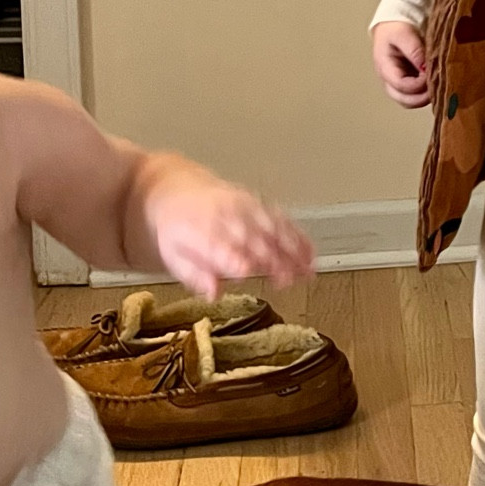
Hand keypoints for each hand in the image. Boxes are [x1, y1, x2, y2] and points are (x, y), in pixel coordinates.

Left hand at [141, 163, 315, 300]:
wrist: (179, 192)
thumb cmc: (178, 231)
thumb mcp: (174, 257)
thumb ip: (195, 277)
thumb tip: (214, 293)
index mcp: (200, 231)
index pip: (220, 247)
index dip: (235, 259)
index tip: (249, 271)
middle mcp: (225, 216)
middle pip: (252, 238)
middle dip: (271, 258)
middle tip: (288, 280)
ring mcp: (245, 207)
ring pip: (272, 227)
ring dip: (292, 248)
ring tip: (308, 270)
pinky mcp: (258, 203)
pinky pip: (282, 217)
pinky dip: (298, 235)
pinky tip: (310, 252)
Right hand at [373, 20, 431, 108]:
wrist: (392, 26)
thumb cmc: (395, 29)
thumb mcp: (403, 34)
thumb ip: (415, 51)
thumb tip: (425, 68)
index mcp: (385, 68)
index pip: (401, 85)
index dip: (419, 84)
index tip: (431, 74)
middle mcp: (389, 81)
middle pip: (405, 100)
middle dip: (423, 97)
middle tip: (439, 86)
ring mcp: (397, 85)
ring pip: (411, 101)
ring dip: (425, 97)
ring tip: (439, 85)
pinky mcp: (407, 84)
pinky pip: (417, 95)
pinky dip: (426, 93)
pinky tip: (437, 84)